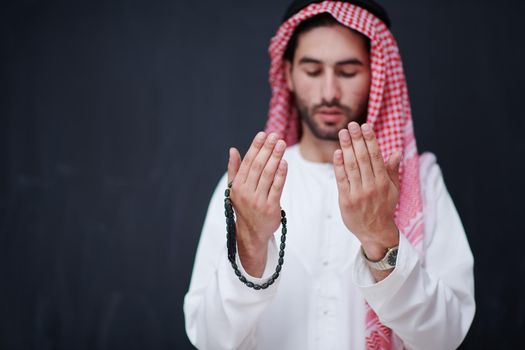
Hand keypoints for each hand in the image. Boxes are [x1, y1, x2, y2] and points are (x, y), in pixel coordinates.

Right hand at [228, 132, 287, 276]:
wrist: (252, 233)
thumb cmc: (245, 207)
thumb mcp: (235, 189)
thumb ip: (234, 169)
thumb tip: (233, 150)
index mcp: (237, 186)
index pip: (247, 162)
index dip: (255, 147)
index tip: (263, 134)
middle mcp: (245, 192)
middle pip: (257, 166)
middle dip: (267, 149)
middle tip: (275, 136)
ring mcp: (257, 200)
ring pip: (267, 175)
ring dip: (275, 158)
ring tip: (281, 144)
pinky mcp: (270, 207)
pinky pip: (276, 188)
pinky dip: (281, 174)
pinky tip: (284, 162)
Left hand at [333, 122, 400, 260]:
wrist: (375, 232)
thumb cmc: (384, 208)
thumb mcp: (393, 190)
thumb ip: (392, 171)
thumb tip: (396, 152)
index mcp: (384, 182)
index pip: (376, 156)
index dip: (370, 140)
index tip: (365, 126)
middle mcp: (371, 186)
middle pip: (363, 158)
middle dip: (357, 139)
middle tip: (352, 125)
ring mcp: (358, 193)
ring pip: (352, 166)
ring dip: (347, 148)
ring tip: (342, 133)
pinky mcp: (346, 200)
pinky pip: (341, 180)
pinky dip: (339, 165)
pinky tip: (337, 152)